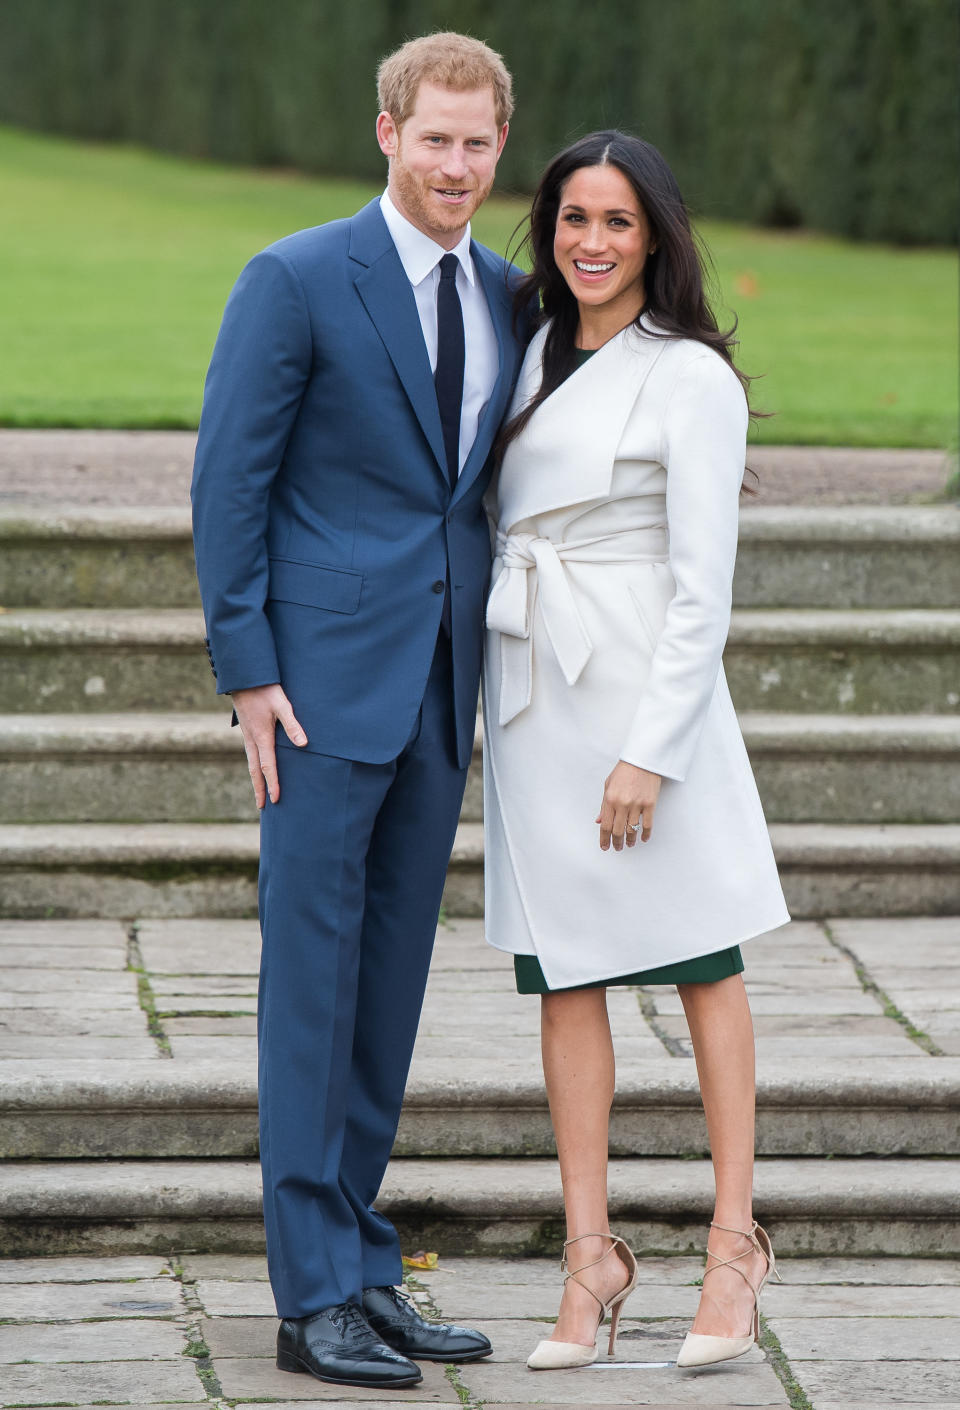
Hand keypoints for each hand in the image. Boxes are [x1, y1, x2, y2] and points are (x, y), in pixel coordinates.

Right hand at [232, 684, 306, 807]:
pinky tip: (256, 767)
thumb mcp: (282, 704)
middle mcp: (252, 739)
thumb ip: (292, 724)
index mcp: (262, 736)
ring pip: (251, 762)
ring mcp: (247, 735)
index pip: (268, 766)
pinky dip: (253, 765)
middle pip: (255, 770)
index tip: (275, 800)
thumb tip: (303, 744)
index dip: (273, 784)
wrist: (243, 676)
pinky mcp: (247, 729)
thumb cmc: (265, 689)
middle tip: (262, 807)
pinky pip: (250, 753)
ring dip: (255, 779)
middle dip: (259, 789)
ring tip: (258, 792)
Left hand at [596, 761, 660, 851]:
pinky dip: (645, 834)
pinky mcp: (650, 804)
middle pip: (618, 831)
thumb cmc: (624, 771)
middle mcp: (622, 804)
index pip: (605, 825)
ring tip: (629, 844)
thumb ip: (604, 805)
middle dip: (617, 842)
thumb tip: (599, 821)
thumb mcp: (608, 785)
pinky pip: (647, 824)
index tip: (605, 846)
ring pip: (632, 830)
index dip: (604, 839)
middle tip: (617, 847)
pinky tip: (643, 838)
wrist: (643, 760)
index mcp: (610, 799)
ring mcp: (637, 805)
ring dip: (630, 840)